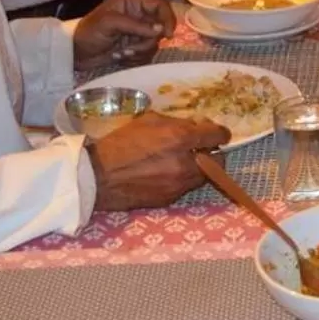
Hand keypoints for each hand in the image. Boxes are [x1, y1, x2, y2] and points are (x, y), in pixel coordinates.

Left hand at [72, 0, 177, 69]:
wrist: (75, 53)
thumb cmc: (89, 32)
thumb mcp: (110, 24)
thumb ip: (137, 26)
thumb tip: (161, 30)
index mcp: (133, 0)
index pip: (160, 5)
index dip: (167, 18)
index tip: (167, 35)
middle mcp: (139, 14)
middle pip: (161, 27)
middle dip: (147, 41)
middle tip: (130, 48)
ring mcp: (138, 31)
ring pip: (155, 42)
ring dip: (139, 51)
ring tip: (121, 52)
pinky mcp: (136, 46)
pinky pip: (148, 53)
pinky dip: (135, 57)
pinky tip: (120, 56)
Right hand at [85, 111, 229, 211]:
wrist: (98, 176)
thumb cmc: (120, 142)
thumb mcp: (148, 120)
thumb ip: (176, 122)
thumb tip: (196, 125)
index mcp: (180, 138)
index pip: (217, 135)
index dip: (220, 133)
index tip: (217, 133)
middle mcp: (185, 163)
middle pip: (218, 160)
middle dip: (213, 153)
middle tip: (200, 149)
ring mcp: (179, 184)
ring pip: (203, 176)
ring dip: (198, 167)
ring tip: (180, 161)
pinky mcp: (170, 199)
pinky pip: (185, 187)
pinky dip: (181, 179)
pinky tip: (165, 174)